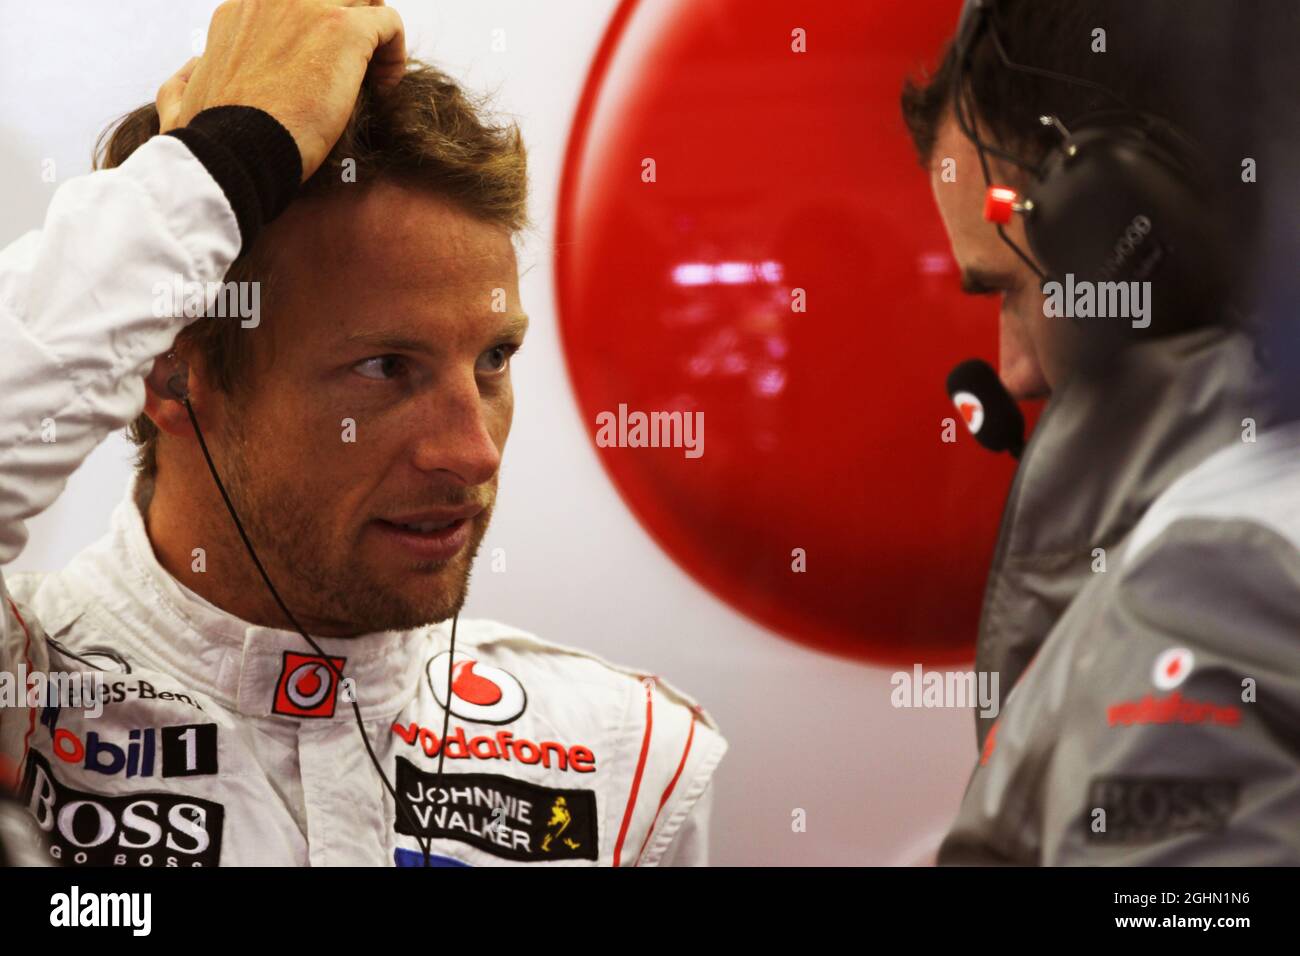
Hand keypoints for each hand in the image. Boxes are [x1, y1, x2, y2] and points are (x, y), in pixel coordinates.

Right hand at [155, 0, 405, 181]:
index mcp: (239, 12)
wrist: (234, 152)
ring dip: (376, 36)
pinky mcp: (342, 30)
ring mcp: (308, 8)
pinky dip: (394, 55)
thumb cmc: (211, 140)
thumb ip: (183, 79)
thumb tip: (190, 68)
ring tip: (375, 78)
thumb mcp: (178, 101)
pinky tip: (383, 87)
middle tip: (359, 66)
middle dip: (350, 23)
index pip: (295, 3)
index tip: (321, 68)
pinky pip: (389, 25)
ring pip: (363, 1)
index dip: (316, 31)